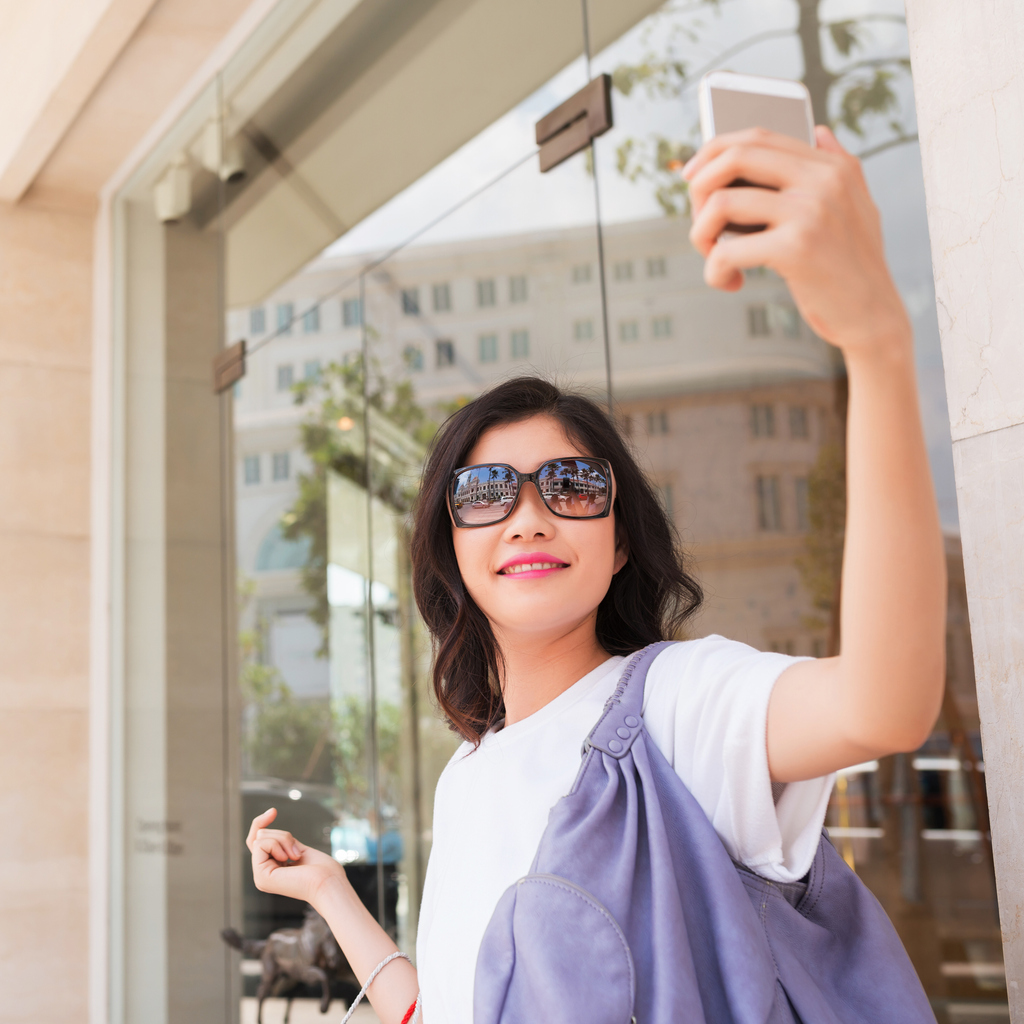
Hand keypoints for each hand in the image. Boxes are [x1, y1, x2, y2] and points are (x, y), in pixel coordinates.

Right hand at [246, 807, 348, 906]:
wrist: (329, 883)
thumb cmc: (322, 869)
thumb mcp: (298, 849)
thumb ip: (282, 843)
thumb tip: (263, 830)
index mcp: (272, 869)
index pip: (257, 841)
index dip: (260, 823)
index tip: (273, 811)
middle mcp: (263, 874)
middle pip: (260, 836)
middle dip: (282, 835)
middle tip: (298, 851)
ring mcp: (260, 876)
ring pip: (260, 838)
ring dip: (283, 839)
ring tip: (296, 856)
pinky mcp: (261, 876)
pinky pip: (260, 844)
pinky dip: (277, 844)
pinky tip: (289, 858)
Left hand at [683, 126, 909, 357]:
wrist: (874, 316)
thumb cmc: (856, 267)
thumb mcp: (858, 206)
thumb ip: (839, 166)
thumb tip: (819, 130)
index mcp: (832, 167)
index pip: (759, 137)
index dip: (714, 151)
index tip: (692, 176)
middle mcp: (823, 180)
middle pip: (735, 157)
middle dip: (699, 189)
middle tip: (700, 224)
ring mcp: (810, 212)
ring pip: (721, 203)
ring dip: (701, 235)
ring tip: (714, 260)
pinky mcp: (795, 248)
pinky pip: (726, 250)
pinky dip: (715, 271)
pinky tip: (730, 282)